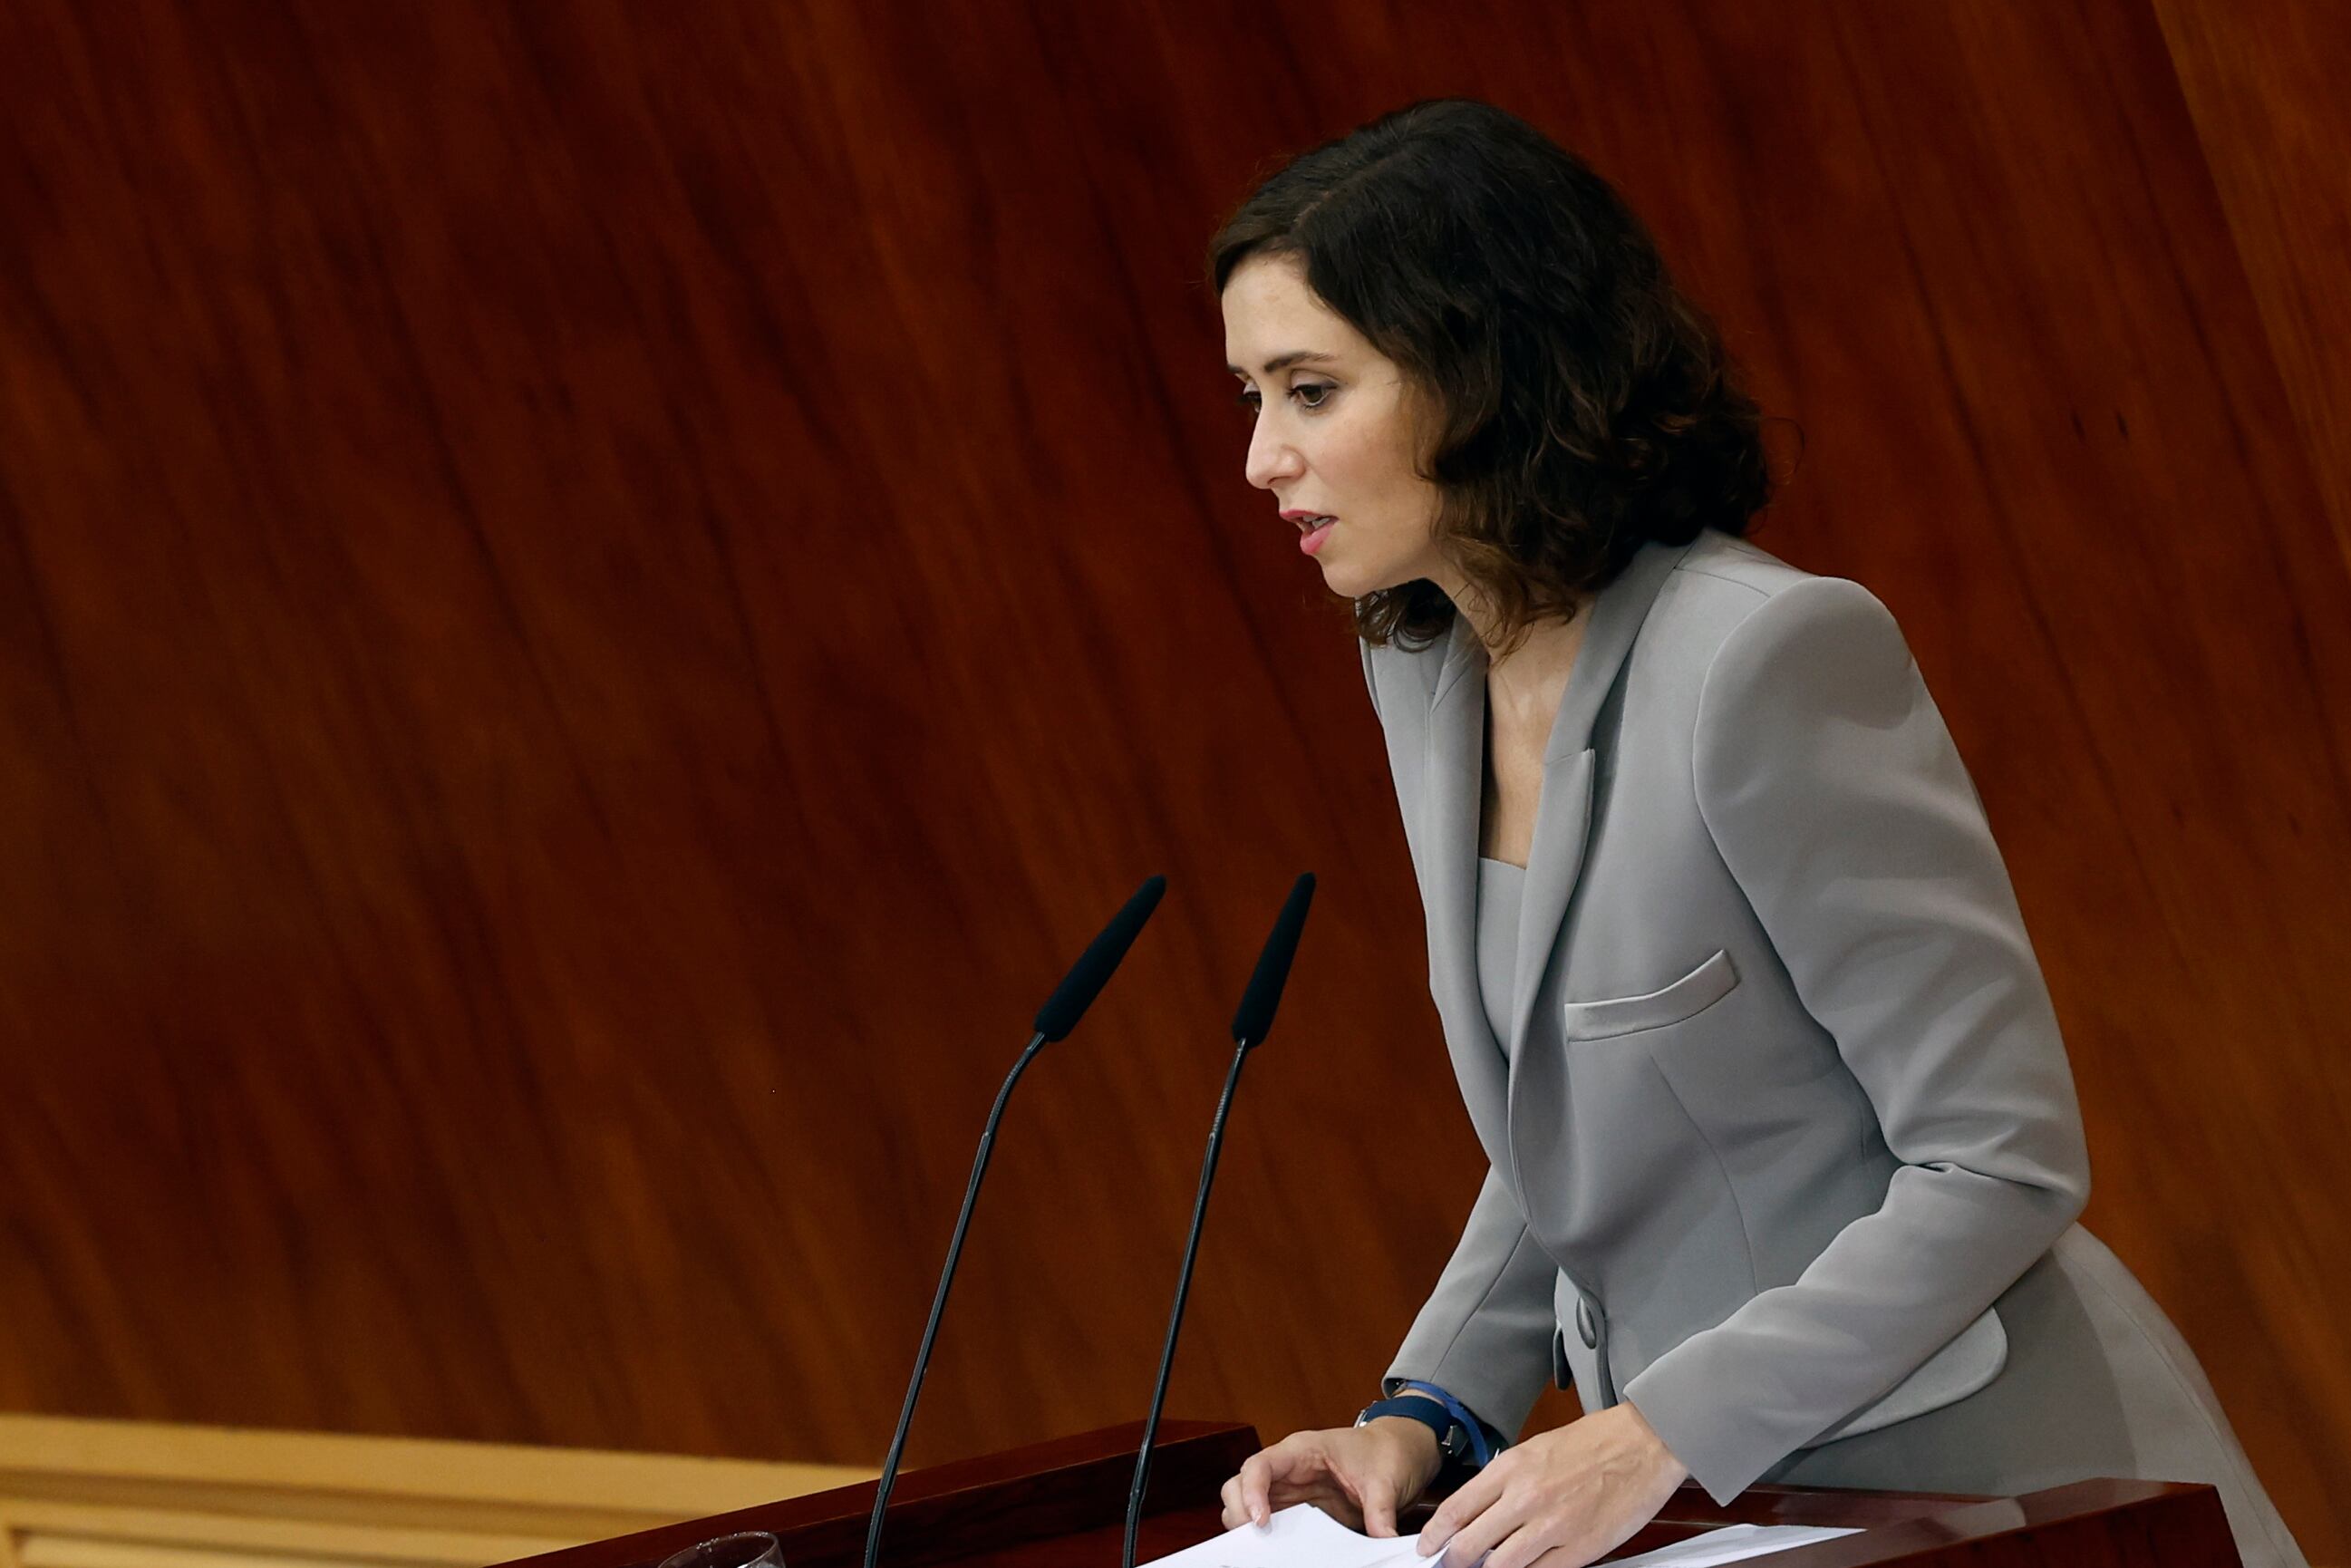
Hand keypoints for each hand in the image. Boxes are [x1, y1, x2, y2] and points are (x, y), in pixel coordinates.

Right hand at [1218, 1418, 1444, 1537]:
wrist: (1396, 1451)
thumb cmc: (1385, 1453)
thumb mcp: (1385, 1481)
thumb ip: (1380, 1510)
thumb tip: (1383, 1539)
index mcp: (1303, 1450)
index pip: (1261, 1464)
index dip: (1251, 1491)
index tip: (1260, 1520)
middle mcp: (1287, 1468)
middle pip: (1240, 1484)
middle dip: (1239, 1511)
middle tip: (1255, 1541)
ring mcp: (1289, 1488)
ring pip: (1246, 1503)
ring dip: (1246, 1526)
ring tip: (1261, 1550)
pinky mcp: (1296, 1508)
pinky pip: (1267, 1521)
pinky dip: (1263, 1536)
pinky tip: (1274, 1552)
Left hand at [1415, 1402, 1687, 1567]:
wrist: (1644, 1442)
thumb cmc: (1593, 1442)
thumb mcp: (1536, 1449)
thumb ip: (1506, 1481)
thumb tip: (1481, 1513)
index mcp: (1512, 1467)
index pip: (1457, 1509)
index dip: (1435, 1535)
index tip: (1428, 1548)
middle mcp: (1526, 1496)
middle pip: (1470, 1544)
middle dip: (1455, 1561)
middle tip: (1451, 1567)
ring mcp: (1553, 1525)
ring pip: (1501, 1566)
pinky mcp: (1581, 1548)